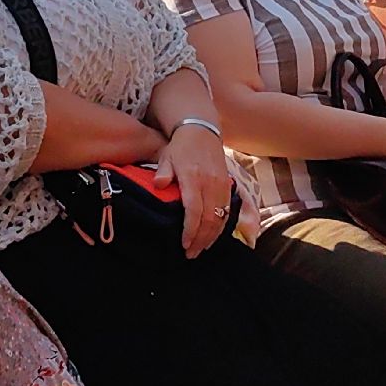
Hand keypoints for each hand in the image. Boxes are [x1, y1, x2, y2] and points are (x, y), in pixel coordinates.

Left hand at [154, 122, 233, 257]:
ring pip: (220, 218)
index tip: (184, 244)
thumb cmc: (181, 147)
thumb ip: (163, 172)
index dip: (190, 230)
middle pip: (209, 219)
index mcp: (193, 177)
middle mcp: (210, 183)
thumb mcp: (167, 156)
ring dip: (211, 237)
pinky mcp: (227, 186)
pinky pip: (227, 211)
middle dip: (200, 240)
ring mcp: (221, 185)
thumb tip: (158, 185)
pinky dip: (221, 227)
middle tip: (190, 254)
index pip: (194, 210)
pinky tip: (212, 236)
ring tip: (200, 249)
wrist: (202, 131)